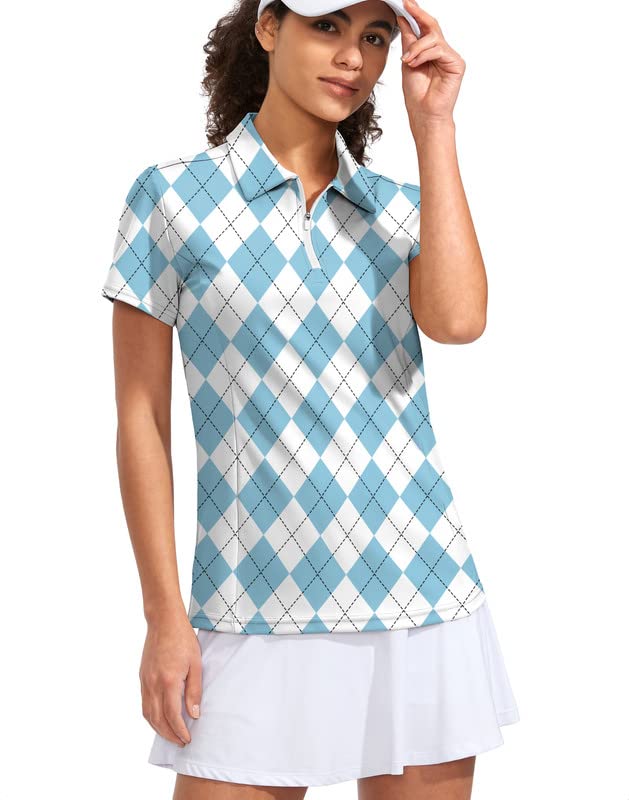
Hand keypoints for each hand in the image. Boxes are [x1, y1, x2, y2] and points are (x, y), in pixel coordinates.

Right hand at [139, 615, 202, 746]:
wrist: (163, 622)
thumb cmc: (182, 639)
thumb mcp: (196, 664)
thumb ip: (194, 691)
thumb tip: (194, 714)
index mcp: (168, 682)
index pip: (172, 716)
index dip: (179, 731)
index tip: (187, 739)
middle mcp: (153, 685)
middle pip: (157, 720)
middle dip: (169, 735)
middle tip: (181, 742)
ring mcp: (145, 681)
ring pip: (147, 714)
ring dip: (158, 728)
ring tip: (171, 734)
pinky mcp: (142, 678)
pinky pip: (144, 704)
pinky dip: (151, 716)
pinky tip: (159, 718)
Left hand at [397, 0, 465, 125]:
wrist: (423, 114)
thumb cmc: (416, 94)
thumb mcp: (407, 62)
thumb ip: (408, 42)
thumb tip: (404, 19)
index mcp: (430, 51)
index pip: (425, 28)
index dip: (416, 14)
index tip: (405, 3)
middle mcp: (442, 52)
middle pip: (432, 26)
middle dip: (419, 14)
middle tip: (407, 4)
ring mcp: (450, 57)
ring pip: (433, 38)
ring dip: (416, 47)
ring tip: (407, 61)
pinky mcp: (457, 63)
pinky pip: (439, 49)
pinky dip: (424, 55)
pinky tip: (415, 64)